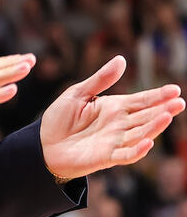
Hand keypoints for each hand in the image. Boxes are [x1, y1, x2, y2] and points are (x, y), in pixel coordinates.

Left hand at [40, 55, 185, 179]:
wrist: (43, 142)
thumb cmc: (61, 117)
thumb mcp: (78, 93)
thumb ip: (101, 79)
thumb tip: (121, 59)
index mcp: (114, 107)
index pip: (141, 100)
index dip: (158, 95)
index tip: (175, 89)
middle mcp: (119, 124)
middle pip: (146, 116)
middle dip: (163, 110)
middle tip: (180, 102)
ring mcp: (114, 141)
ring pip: (140, 134)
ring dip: (154, 127)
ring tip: (167, 116)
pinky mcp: (106, 157)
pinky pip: (126, 154)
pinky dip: (137, 150)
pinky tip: (148, 142)